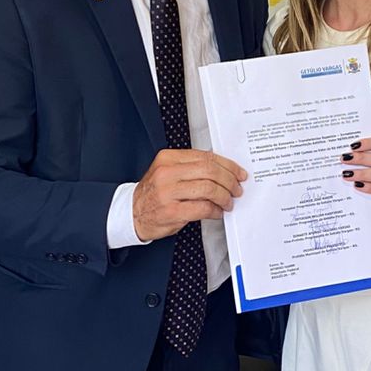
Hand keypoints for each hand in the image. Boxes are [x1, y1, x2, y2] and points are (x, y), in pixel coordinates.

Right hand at [132, 148, 246, 240]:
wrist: (132, 213)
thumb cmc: (153, 193)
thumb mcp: (168, 172)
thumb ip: (191, 167)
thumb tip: (223, 170)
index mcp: (168, 158)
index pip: (206, 157)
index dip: (228, 165)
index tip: (238, 172)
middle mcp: (167, 172)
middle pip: (210, 171)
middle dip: (229, 180)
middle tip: (237, 188)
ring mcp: (168, 192)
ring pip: (209, 188)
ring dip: (224, 196)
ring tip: (228, 202)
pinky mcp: (172, 211)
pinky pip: (203, 208)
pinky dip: (215, 210)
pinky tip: (217, 212)